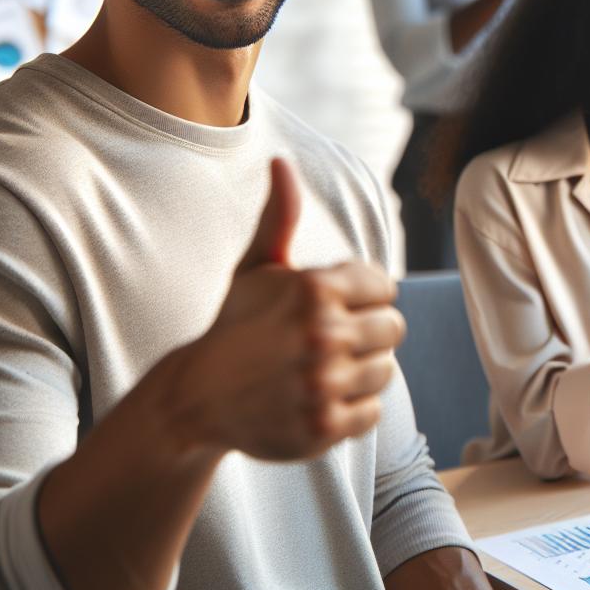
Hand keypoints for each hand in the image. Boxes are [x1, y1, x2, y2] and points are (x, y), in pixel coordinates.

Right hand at [172, 158, 405, 461]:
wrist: (196, 399)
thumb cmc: (235, 326)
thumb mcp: (256, 269)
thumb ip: (279, 217)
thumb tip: (280, 162)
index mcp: (314, 288)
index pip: (385, 287)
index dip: (361, 297)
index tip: (330, 308)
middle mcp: (322, 334)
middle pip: (394, 329)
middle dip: (365, 333)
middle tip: (326, 343)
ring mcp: (323, 383)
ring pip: (386, 371)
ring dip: (359, 371)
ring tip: (318, 371)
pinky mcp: (325, 427)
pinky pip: (373, 412)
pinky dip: (351, 409)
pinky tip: (316, 399)